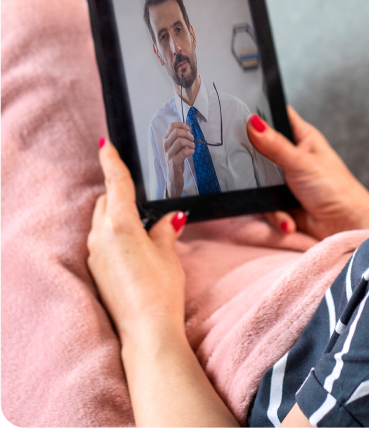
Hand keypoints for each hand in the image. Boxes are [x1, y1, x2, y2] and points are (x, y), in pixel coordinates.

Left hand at [87, 139, 188, 349]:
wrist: (145, 328)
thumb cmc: (159, 289)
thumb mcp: (168, 252)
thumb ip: (165, 229)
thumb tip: (170, 219)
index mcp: (119, 225)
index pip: (115, 184)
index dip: (111, 161)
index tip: (105, 144)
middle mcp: (100, 237)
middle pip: (105, 201)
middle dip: (117, 191)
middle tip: (137, 188)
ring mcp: (96, 256)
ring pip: (102, 222)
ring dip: (117, 214)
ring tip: (142, 219)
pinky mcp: (97, 271)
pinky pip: (104, 241)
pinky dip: (116, 234)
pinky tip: (137, 244)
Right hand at [163, 121, 194, 197]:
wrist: (173, 177)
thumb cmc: (177, 160)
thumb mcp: (177, 147)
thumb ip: (180, 138)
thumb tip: (187, 129)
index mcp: (166, 140)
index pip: (171, 126)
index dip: (182, 125)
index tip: (188, 130)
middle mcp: (166, 146)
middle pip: (176, 132)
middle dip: (187, 134)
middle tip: (192, 139)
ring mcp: (169, 154)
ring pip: (180, 141)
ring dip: (190, 142)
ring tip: (192, 146)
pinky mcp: (174, 162)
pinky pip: (183, 152)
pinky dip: (190, 150)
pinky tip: (191, 152)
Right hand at [248, 107, 368, 238]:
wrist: (345, 225)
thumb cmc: (335, 188)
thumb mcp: (301, 162)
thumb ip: (275, 145)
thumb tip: (254, 123)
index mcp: (302, 138)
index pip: (279, 116)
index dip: (261, 113)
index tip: (240, 115)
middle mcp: (292, 157)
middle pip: (261, 150)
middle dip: (255, 163)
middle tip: (255, 170)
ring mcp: (285, 180)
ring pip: (258, 181)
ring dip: (269, 197)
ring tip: (282, 203)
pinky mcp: (281, 202)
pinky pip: (265, 206)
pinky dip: (277, 216)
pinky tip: (289, 222)